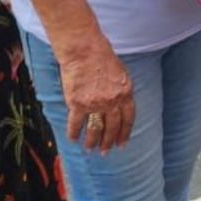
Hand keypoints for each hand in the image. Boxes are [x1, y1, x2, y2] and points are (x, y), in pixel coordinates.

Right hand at [58, 34, 134, 152]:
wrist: (84, 50)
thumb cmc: (101, 56)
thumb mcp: (120, 73)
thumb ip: (121, 91)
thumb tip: (119, 106)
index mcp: (126, 93)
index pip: (128, 119)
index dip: (125, 133)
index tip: (122, 144)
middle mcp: (112, 101)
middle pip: (112, 127)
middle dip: (109, 142)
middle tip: (105, 151)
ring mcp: (95, 104)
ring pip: (95, 130)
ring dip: (92, 142)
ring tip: (90, 149)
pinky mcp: (77, 104)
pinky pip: (76, 124)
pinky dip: (74, 133)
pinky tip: (73, 139)